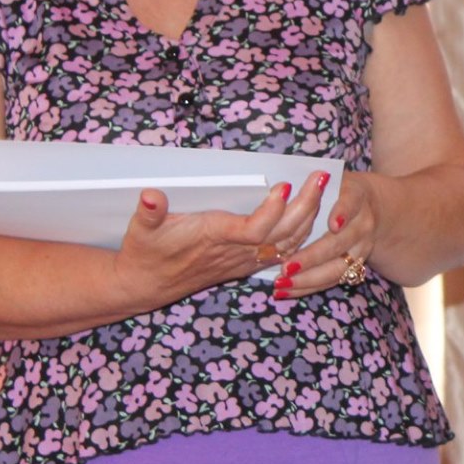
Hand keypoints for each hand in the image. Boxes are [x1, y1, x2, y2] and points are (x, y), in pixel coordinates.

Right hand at [115, 172, 326, 308]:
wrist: (146, 286)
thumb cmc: (145, 253)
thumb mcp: (140, 230)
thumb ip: (148, 213)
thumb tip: (150, 196)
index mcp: (214, 238)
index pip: (253, 230)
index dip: (272, 211)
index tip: (285, 185)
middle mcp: (235, 251)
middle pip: (282, 234)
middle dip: (306, 206)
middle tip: (322, 177)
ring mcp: (244, 260)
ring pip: (288, 243)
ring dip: (309, 217)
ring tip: (323, 187)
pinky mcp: (246, 264)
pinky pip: (283, 250)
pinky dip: (302, 232)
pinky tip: (314, 212)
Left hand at [276, 171, 384, 300]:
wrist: (369, 206)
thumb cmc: (336, 190)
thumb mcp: (329, 180)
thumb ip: (309, 185)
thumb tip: (279, 189)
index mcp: (356, 195)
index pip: (350, 202)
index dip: (343, 212)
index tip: (333, 224)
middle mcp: (364, 222)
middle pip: (340, 242)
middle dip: (313, 256)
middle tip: (286, 266)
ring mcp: (362, 246)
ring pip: (338, 268)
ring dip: (309, 278)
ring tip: (282, 282)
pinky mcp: (357, 265)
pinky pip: (334, 280)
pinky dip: (309, 287)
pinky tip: (287, 290)